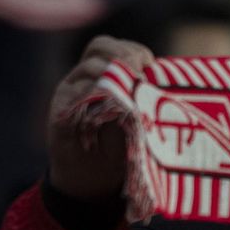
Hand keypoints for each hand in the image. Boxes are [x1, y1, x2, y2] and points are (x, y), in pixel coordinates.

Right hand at [48, 35, 155, 201]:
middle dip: (124, 55)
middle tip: (142, 75)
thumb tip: (169, 85)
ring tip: (133, 91)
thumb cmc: (119, 149)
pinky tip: (116, 106)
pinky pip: (76, 96)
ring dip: (115, 75)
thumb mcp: (137, 121)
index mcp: (101, 75)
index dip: (133, 49)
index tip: (151, 63)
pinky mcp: (60, 115)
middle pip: (98, 47)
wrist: (92, 182)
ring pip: (88, 68)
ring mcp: (68, 94)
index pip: (113, 46)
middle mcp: (82, 79)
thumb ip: (145, 100)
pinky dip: (98, 96)